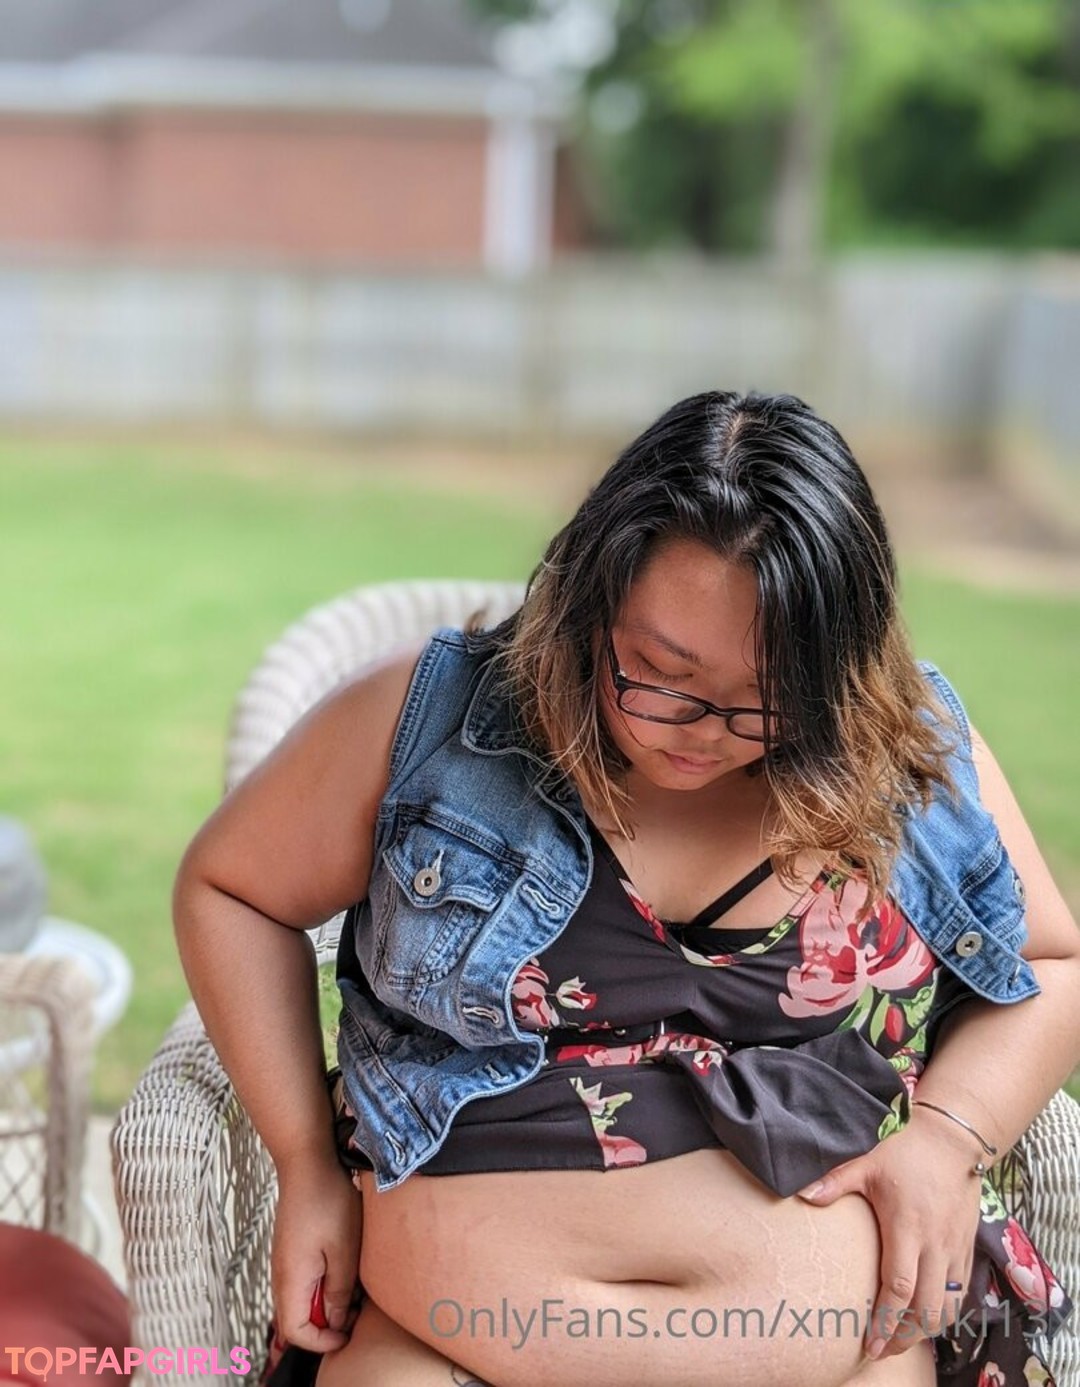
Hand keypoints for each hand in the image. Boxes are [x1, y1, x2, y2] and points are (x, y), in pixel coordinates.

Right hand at [270, 1150, 364, 1353]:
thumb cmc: (328, 1201)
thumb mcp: (344, 1250)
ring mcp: (284, 1261)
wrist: (308, 1162)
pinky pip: (303, 1280)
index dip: (322, 1341)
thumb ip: (339, 1291)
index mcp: (291, 1280)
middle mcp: (281, 1275)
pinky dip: (322, 1283)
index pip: (295, 1332)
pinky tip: (343, 1266)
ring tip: (353, 1286)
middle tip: (356, 1308)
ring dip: (326, 1302)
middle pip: (297, 1318)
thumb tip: (336, 1321)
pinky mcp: (291, 1249)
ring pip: (301, 1299)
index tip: (348, 1332)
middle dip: (326, 1323)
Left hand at [796, 1111, 983, 1361]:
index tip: (871, 1343)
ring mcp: (954, 1249)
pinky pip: (959, 1293)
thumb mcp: (866, 1163)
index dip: (886, 1320)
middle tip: (882, 1351)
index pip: (899, 1286)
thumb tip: (801, 1195)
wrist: (952, 1141)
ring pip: (946, 1307)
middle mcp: (935, 1244)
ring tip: (901, 1341)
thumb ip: (835, 1183)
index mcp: (907, 1227)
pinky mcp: (966, 1249)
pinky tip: (925, 1319)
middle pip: (926, 1310)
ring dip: (926, 1331)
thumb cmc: (905, 1152)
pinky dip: (944, 1313)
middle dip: (905, 1338)